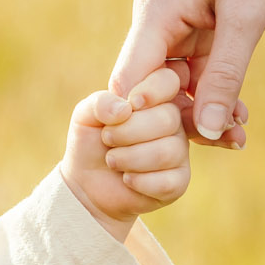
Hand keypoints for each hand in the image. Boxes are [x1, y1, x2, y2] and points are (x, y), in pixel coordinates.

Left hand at [66, 65, 191, 239]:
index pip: (168, 81)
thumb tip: (125, 109)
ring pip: (167, 151)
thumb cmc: (91, 142)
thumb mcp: (86, 116)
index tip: (128, 104)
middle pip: (168, 118)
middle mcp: (173, 122)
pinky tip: (127, 179)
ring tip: (112, 160)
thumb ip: (100, 103)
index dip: (149, 91)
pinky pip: (167, 181)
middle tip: (107, 139)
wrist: (87, 182)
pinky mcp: (178, 181)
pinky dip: (138, 182)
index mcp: (154, 98)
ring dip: (129, 158)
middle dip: (127, 131)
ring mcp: (179, 151)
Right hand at [108, 0, 264, 147]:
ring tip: (238, 137)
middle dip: (181, 121)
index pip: (129, 82)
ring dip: (204, 113)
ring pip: (177, 87)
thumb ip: (225, 74)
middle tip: (223, 144)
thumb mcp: (246, 17)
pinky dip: (216, 96)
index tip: (170, 148)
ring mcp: (175, 28)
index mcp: (155, 14)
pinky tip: (239, 118)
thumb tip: (206, 129)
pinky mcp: (197, 32)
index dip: (142, 119)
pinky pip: (198, 75)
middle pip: (151, 89)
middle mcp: (157, 23)